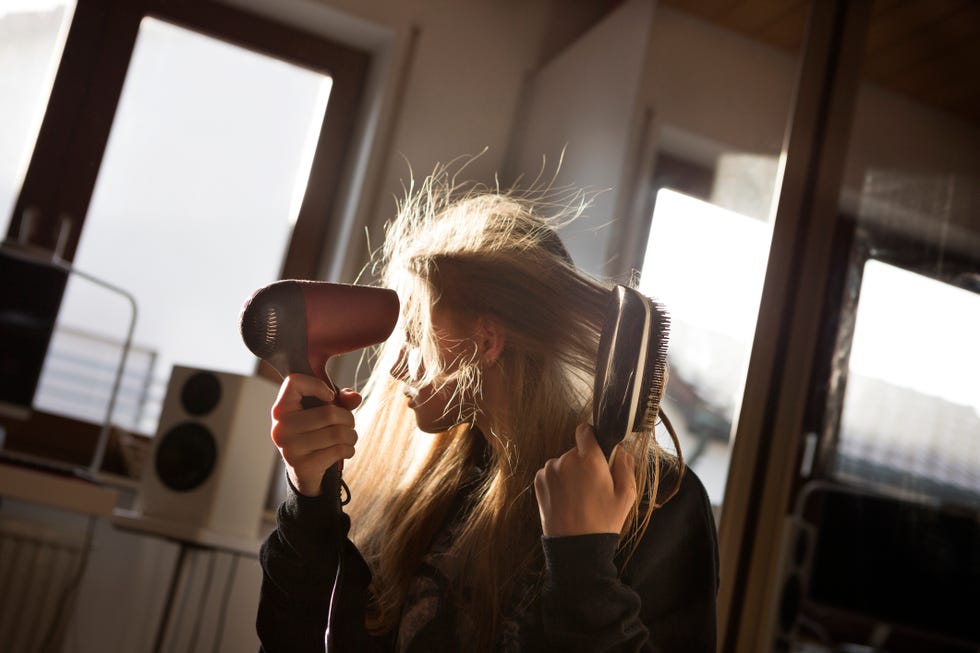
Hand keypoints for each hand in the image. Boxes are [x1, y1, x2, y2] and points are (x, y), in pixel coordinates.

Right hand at [270, 373, 361, 496]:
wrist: (303, 470)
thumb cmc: (314, 432)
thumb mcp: (324, 411)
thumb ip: (341, 399)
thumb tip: (355, 397)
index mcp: (281, 409)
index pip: (294, 382)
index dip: (317, 385)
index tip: (329, 396)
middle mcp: (280, 428)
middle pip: (328, 413)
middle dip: (348, 418)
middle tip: (349, 423)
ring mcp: (290, 449)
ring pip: (337, 433)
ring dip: (351, 435)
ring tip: (349, 437)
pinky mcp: (303, 466)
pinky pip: (338, 451)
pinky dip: (349, 449)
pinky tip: (346, 450)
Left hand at [534, 424, 636, 536]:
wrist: (575, 547)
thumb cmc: (604, 521)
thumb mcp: (626, 495)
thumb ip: (625, 465)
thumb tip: (620, 449)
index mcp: (589, 459)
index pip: (585, 431)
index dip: (592, 438)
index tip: (598, 451)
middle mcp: (565, 460)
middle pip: (576, 451)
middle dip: (585, 462)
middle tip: (593, 485)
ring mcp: (549, 470)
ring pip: (563, 462)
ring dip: (570, 472)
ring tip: (579, 496)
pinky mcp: (538, 481)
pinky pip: (551, 473)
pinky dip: (558, 481)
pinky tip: (566, 499)